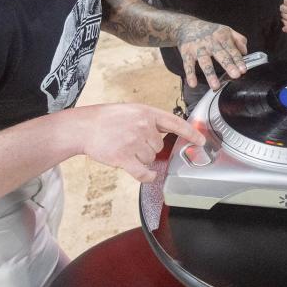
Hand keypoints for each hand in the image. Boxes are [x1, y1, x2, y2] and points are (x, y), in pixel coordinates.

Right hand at [74, 103, 204, 182]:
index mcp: (147, 113)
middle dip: (148, 147)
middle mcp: (143, 126)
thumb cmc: (106, 118)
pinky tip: (150, 176)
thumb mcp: (131, 110)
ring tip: (125, 148)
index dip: (191, 133)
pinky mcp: (124, 158)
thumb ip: (148, 120)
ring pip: (150, 158)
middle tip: (131, 141)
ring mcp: (134, 142)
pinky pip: (143, 172)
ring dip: (141, 157)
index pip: (176, 123)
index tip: (202, 141)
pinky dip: (147, 176)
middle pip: (160, 146)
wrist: (84, 127)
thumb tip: (163, 133)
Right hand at [177, 19, 247, 89]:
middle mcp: (210, 41)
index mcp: (222, 36)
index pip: (232, 49)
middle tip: (235, 75)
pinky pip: (188, 64)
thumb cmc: (209, 31)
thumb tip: (245, 52)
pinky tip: (193, 84)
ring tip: (215, 85)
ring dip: (210, 74)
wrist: (186, 26)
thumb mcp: (226, 30)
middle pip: (220, 54)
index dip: (238, 60)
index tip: (243, 69)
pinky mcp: (186, 52)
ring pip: (205, 61)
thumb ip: (238, 39)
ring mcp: (198, 47)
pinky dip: (190, 74)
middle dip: (228, 65)